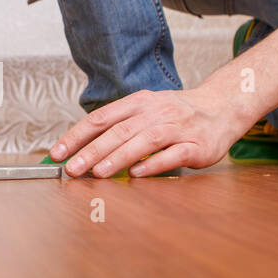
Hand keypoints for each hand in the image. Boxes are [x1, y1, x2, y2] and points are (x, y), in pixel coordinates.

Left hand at [49, 88, 249, 177]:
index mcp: (138, 102)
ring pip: (145, 140)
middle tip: (72, 169)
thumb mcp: (145, 110)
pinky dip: (154, 164)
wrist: (221, 107)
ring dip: (119, 157)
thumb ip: (118, 126)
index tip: (57, 154)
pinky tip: (136, 174)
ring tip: (98, 172)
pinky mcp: (197, 145)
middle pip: (119, 131)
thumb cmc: (176, 114)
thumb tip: (81, 149)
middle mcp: (156, 112)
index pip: (100, 118)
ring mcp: (178, 127)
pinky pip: (173, 155)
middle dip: (92, 151)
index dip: (76, 136)